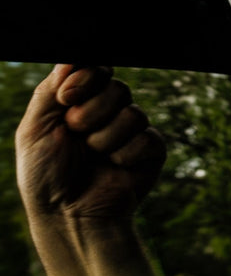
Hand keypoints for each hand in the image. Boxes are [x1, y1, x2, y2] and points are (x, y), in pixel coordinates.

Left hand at [17, 65, 165, 223]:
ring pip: (132, 114)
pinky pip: (147, 138)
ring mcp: (132, 130)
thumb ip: (50, 90)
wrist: (67, 217)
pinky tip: (114, 168)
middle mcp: (109, 111)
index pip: (98, 69)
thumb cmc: (45, 176)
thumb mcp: (34, 130)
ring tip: (93, 158)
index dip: (87, 78)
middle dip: (91, 114)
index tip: (67, 98)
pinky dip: (124, 156)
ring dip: (104, 140)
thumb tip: (71, 59)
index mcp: (82, 102)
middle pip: (117, 88)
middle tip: (75, 135)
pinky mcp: (151, 150)